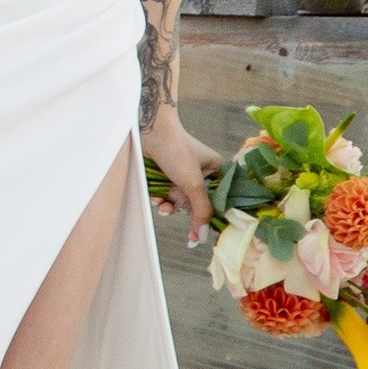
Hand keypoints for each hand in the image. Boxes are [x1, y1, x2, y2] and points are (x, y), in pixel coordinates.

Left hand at [142, 107, 219, 238]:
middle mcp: (201, 173)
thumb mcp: (193, 183)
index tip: (199, 235)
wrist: (149, 131)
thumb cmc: (176, 150)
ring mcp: (183, 174)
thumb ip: (200, 211)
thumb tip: (201, 237)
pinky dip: (160, 197)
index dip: (208, 217)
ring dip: (169, 205)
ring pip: (179, 201)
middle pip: (196, 203)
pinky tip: (156, 195)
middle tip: (178, 217)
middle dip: (183, 209)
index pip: (217, 201)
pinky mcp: (167, 175)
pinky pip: (166, 194)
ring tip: (163, 204)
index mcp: (216, 171)